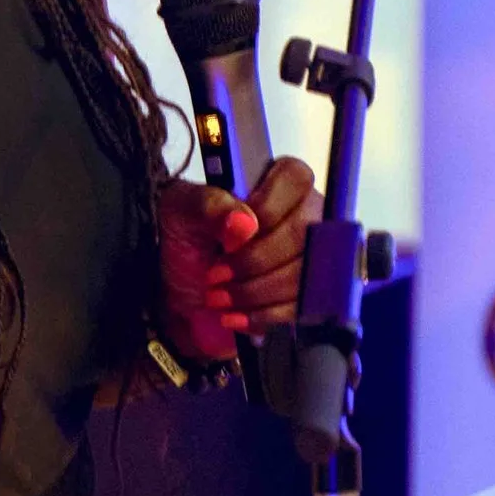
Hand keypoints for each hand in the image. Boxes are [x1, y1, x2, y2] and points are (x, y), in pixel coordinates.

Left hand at [155, 156, 318, 363]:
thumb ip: (208, 205)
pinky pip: (303, 307)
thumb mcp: (180, 211)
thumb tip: (244, 222)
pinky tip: (234, 316)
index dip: (267, 209)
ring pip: (303, 274)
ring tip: (217, 297)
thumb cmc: (186, 238)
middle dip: (253, 261)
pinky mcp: (309, 293)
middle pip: (303, 233)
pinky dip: (264, 315)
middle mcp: (306, 211)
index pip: (295, 178)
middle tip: (214, 274)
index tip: (230, 237)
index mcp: (276, 179)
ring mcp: (314, 253)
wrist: (184, 288)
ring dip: (254, 292)